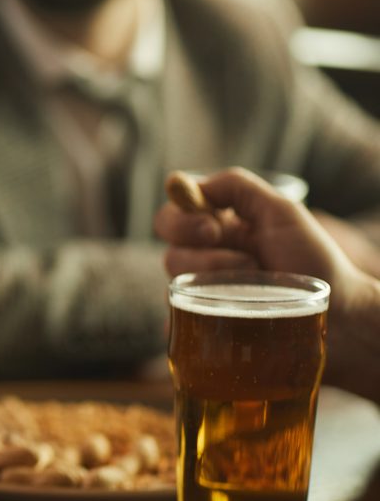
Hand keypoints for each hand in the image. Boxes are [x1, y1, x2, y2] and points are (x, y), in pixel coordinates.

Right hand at [154, 168, 367, 314]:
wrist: (334, 313)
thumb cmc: (312, 261)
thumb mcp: (281, 212)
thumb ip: (237, 187)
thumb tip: (185, 184)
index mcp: (222, 222)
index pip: (177, 208)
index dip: (183, 213)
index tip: (212, 225)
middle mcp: (206, 250)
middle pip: (166, 231)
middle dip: (187, 233)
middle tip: (219, 239)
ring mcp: (200, 284)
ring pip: (173, 267)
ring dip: (211, 268)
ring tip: (251, 275)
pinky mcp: (200, 316)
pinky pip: (176, 305)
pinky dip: (200, 300)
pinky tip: (230, 302)